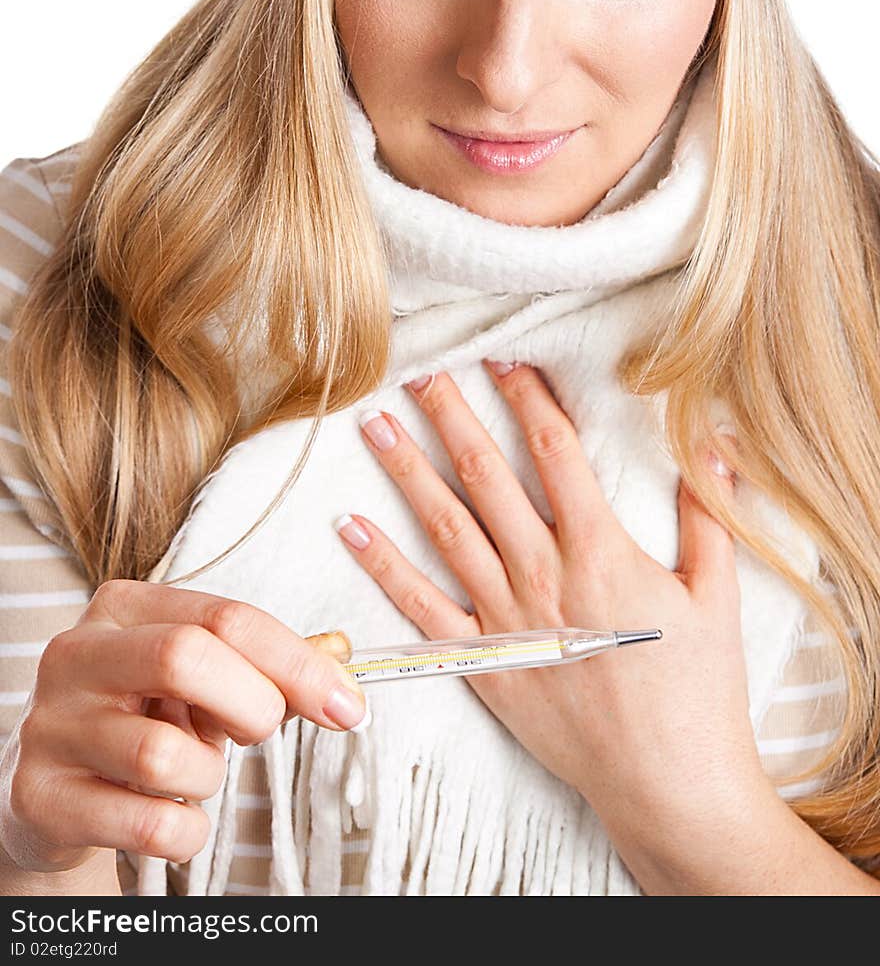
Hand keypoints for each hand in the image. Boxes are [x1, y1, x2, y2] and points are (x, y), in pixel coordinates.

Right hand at [0, 581, 364, 876]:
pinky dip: (186, 832)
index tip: (347, 705)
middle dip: (251, 705)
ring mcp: (53, 727)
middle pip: (185, 658)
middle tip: (258, 731)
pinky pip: (149, 825)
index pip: (226, 617)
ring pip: (164, 754)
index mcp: (122, 608)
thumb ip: (267, 668)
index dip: (297, 663)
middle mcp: (78, 655)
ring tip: (192, 773)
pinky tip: (172, 817)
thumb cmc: (141, 719)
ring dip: (207, 777)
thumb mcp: (199, 678)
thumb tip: (341, 672)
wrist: (54, 789)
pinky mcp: (41, 798)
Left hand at [338, 360, 767, 836]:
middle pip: (486, 476)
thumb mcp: (717, 595)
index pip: (554, 450)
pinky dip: (382, 564)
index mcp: (599, 550)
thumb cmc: (699, 691)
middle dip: (451, 417)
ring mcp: (505, 620)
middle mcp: (542, 574)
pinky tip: (351, 526)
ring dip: (406, 472)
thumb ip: (709, 514)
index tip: (502, 357)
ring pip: (444, 528)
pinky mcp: (482, 664)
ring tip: (374, 425)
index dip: (527, 396)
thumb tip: (717, 443)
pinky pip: (420, 607)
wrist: (669, 786)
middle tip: (418, 370)